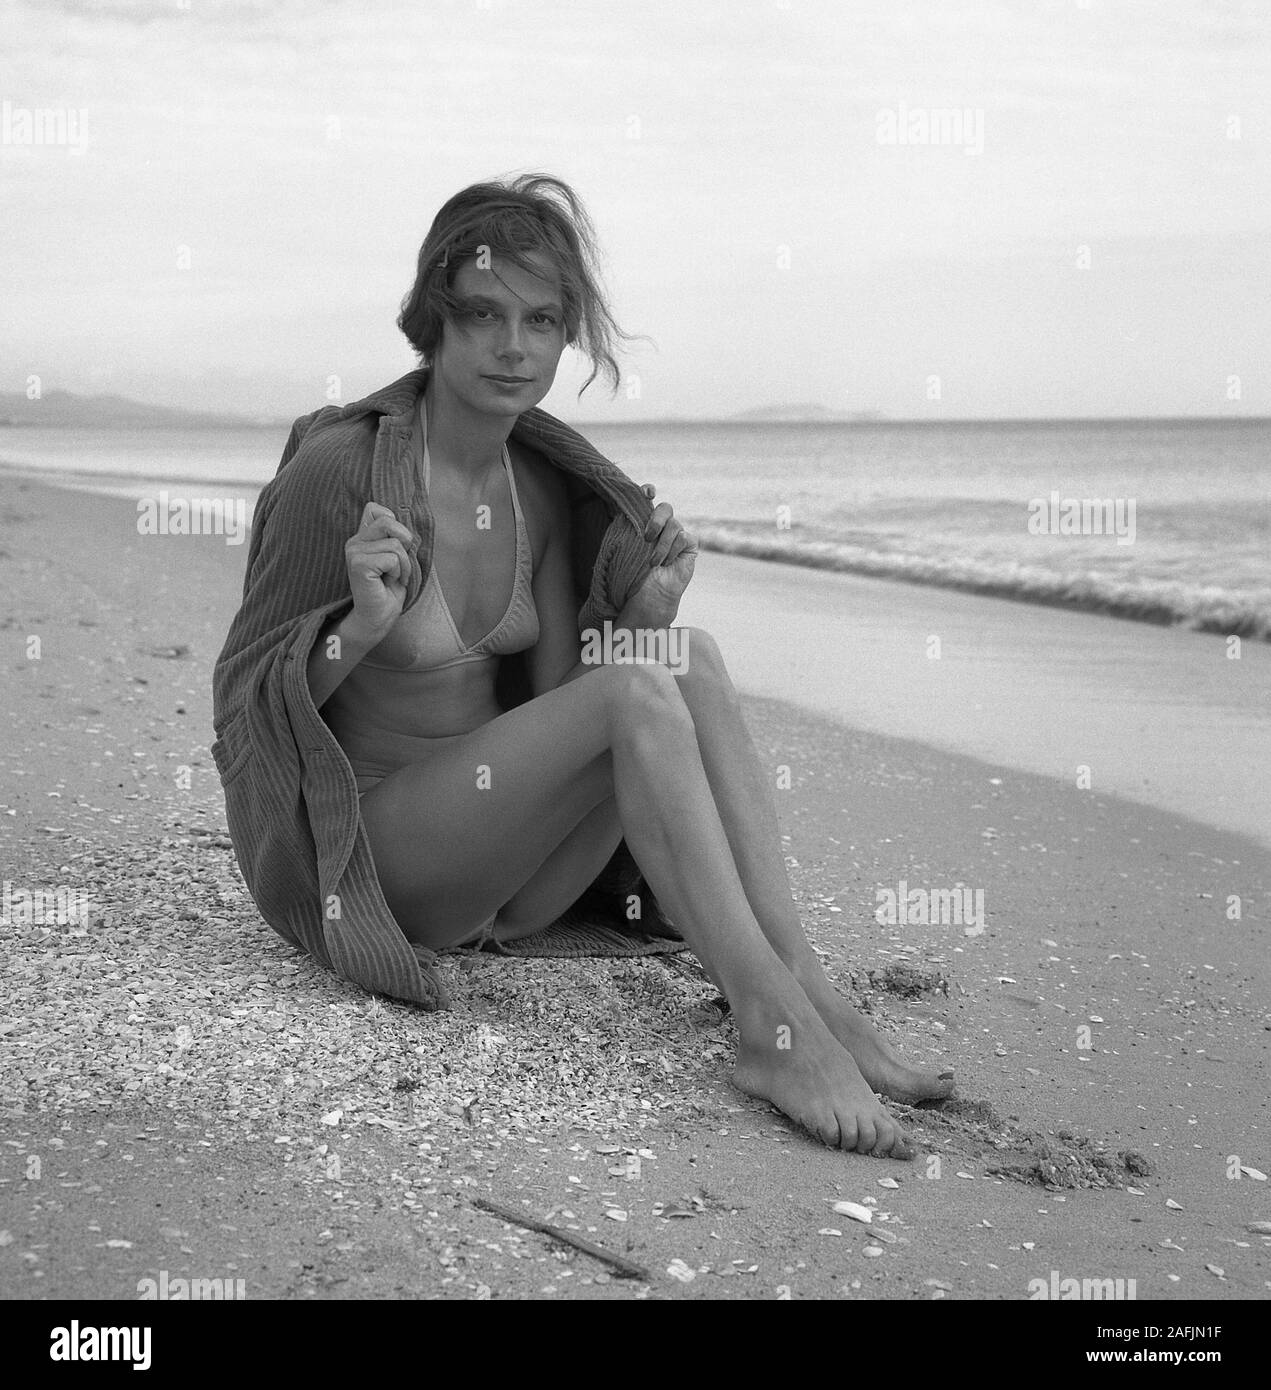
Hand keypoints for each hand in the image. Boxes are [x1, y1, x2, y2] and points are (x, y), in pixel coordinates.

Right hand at [345, 501, 412, 635]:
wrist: (379, 616)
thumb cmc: (389, 589)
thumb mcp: (397, 557)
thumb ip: (395, 537)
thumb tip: (406, 527)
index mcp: (362, 537)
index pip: (374, 509)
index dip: (393, 521)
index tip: (397, 544)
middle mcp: (354, 541)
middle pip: (388, 521)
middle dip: (404, 544)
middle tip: (398, 565)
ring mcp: (354, 552)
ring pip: (395, 544)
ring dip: (403, 565)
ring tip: (393, 577)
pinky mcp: (359, 564)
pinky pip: (393, 558)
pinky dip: (399, 572)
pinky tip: (389, 582)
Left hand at [622, 484, 697, 627]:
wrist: (649, 595)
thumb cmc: (633, 574)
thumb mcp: (625, 547)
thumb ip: (627, 526)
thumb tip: (623, 506)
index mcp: (645, 523)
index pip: (648, 499)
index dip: (648, 491)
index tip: (648, 492)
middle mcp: (662, 527)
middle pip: (665, 508)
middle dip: (656, 519)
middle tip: (646, 537)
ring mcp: (677, 534)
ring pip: (674, 524)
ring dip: (661, 545)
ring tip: (653, 562)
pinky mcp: (690, 544)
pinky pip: (683, 537)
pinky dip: (672, 551)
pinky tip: (666, 563)